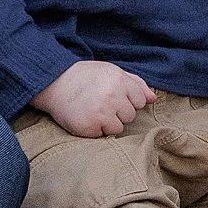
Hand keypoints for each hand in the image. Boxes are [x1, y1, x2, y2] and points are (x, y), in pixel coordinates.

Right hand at [32, 59, 154, 137]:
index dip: (126, 100)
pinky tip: (86, 118)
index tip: (112, 96)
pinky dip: (95, 130)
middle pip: (130, 116)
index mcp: (119, 80)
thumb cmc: (85, 77)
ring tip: (92, 110)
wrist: (54, 82)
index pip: (139, 101)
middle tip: (99, 103)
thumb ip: (135, 83)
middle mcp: (112, 96)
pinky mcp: (89, 127)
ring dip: (107, 123)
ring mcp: (101, 112)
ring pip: (118, 128)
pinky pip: (103, 136)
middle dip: (117, 112)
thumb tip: (153, 99)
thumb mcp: (111, 72)